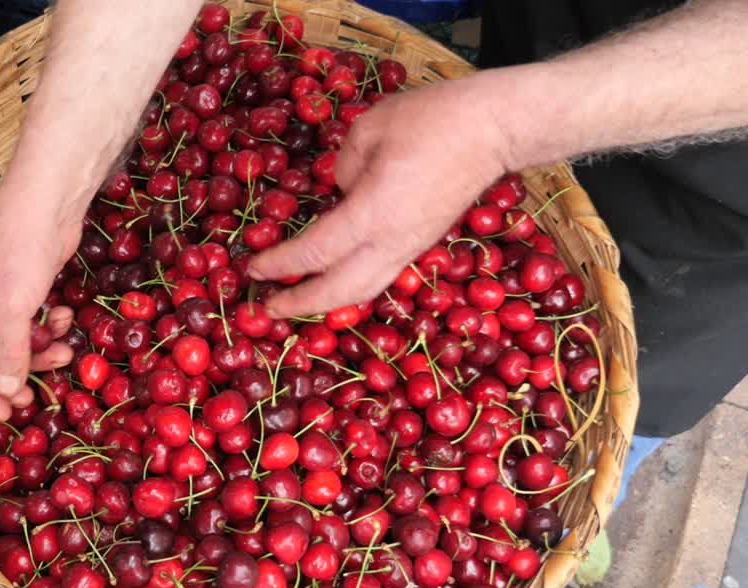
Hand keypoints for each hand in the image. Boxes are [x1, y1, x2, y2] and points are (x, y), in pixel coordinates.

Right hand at [0, 182, 80, 421]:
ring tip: (65, 352)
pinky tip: (64, 314)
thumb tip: (8, 391)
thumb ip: (8, 353)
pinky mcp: (20, 285)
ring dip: (37, 351)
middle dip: (13, 373)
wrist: (48, 196)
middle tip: (38, 394)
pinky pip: (28, 321)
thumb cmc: (19, 247)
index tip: (6, 412)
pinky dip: (47, 325)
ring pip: (11, 341)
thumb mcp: (11, 307)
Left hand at [249, 73, 516, 317]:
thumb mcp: (371, 127)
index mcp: (373, 213)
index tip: (252, 268)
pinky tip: (334, 279)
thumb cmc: (433, 119)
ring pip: (364, 290)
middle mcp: (392, 241)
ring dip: (327, 303)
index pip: (314, 252)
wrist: (495, 129)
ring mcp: (411, 247)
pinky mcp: (423, 243)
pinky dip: (351, 286)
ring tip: (296, 301)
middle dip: (300, 304)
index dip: (279, 264)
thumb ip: (343, 166)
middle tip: (266, 308)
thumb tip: (338, 191)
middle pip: (339, 291)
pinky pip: (380, 276)